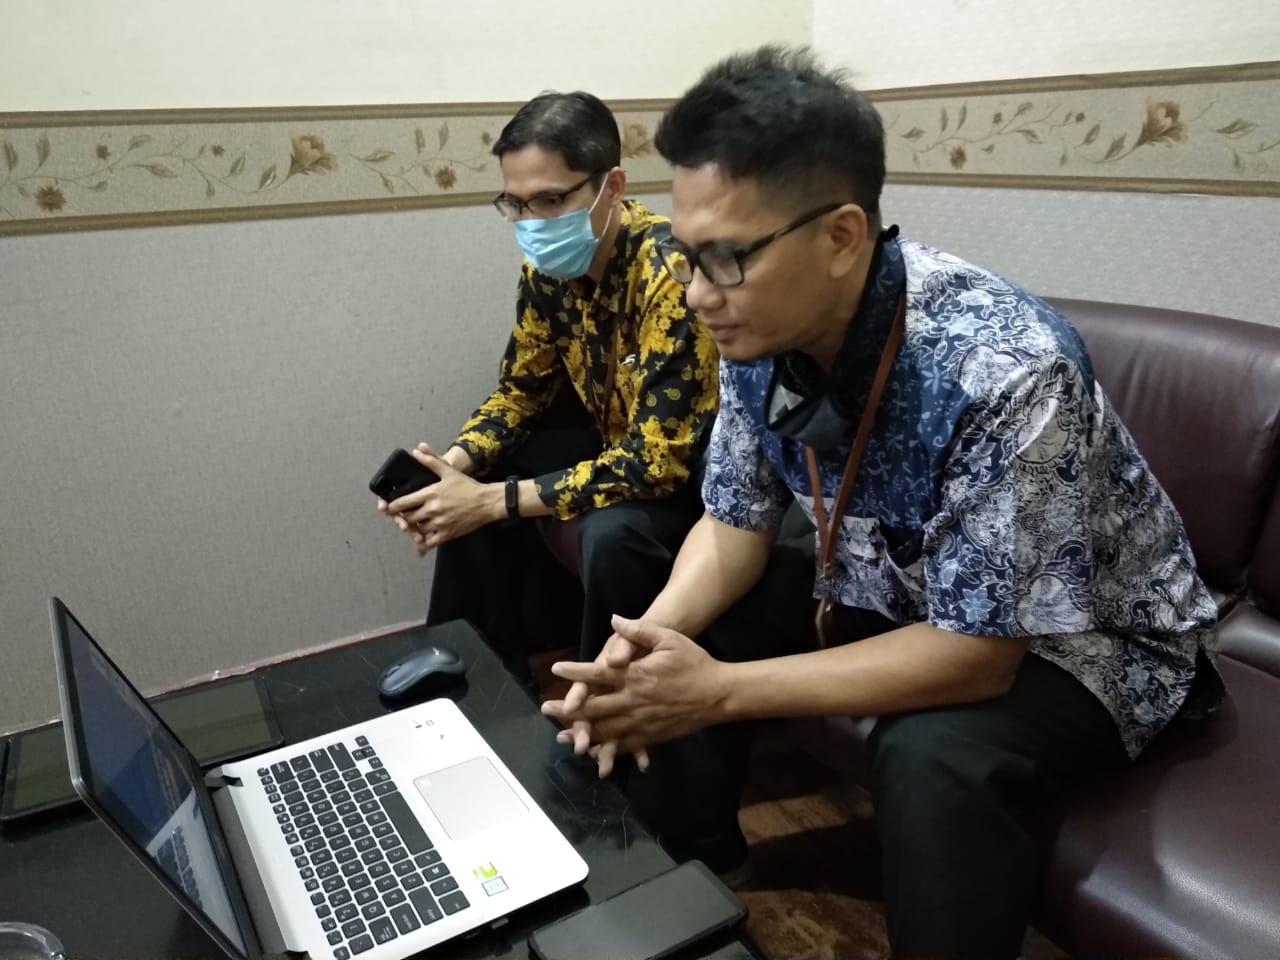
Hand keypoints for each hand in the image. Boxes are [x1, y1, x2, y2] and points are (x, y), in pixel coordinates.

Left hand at [384, 445, 500, 553]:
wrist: (486, 502)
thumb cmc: (467, 487)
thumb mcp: (449, 471)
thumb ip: (431, 461)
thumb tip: (417, 450)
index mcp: (430, 494)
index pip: (404, 502)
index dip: (393, 507)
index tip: (387, 508)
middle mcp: (432, 510)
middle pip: (409, 518)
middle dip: (404, 518)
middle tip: (403, 517)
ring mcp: (439, 523)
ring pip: (418, 530)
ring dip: (415, 529)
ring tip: (415, 526)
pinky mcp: (447, 534)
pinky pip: (430, 542)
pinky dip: (424, 542)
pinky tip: (424, 540)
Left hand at [542, 614, 730, 757]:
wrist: (718, 694)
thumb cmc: (693, 662)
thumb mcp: (669, 638)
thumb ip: (640, 630)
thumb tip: (614, 620)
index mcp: (636, 675)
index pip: (599, 673)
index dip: (576, 672)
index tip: (556, 669)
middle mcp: (634, 700)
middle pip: (595, 707)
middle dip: (569, 709)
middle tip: (547, 708)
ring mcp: (641, 721)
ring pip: (606, 730)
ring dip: (582, 733)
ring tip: (561, 736)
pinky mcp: (650, 736)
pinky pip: (624, 745)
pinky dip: (606, 750)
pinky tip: (591, 753)